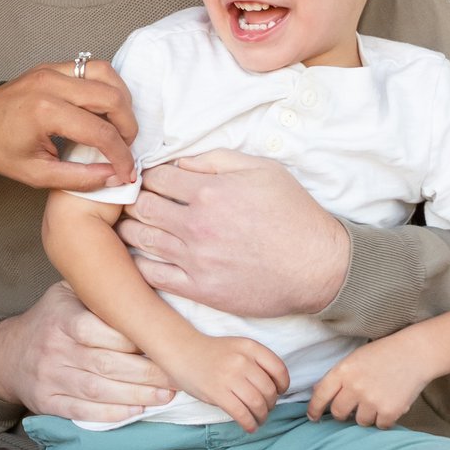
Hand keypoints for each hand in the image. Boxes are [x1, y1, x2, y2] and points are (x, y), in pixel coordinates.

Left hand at [0, 61, 135, 191]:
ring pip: (106, 73)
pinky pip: (91, 68)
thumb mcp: (38, 175)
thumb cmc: (1, 151)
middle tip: (126, 146)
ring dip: (121, 99)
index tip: (127, 171)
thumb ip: (80, 178)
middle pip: (111, 96)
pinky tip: (105, 109)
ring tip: (119, 125)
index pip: (100, 132)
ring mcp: (52, 70)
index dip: (121, 155)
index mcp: (44, 112)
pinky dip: (106, 86)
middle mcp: (51, 84)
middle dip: (127, 125)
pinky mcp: (53, 66)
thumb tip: (115, 176)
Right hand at [0, 282, 172, 426]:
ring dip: (137, 395)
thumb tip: (150, 285)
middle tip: (178, 375)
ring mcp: (49, 376)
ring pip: (98, 390)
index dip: (137, 339)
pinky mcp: (47, 402)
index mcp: (62, 316)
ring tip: (166, 395)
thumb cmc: (53, 318)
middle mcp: (54, 347)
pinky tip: (137, 411)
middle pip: (106, 363)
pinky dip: (111, 414)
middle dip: (147, 372)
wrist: (8, 353)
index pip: (103, 330)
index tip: (166, 343)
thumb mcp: (69, 293)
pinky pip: (81, 412)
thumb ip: (101, 291)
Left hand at [121, 151, 351, 315]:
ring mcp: (196, 259)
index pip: (156, 177)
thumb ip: (218, 160)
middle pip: (142, 206)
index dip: (148, 175)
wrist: (318, 266)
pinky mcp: (200, 289)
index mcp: (209, 192)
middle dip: (133, 200)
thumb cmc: (294, 214)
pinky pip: (153, 275)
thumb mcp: (263, 170)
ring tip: (131, 225)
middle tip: (133, 201)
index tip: (148, 180)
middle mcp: (196, 225)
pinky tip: (141, 256)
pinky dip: (140, 263)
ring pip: (141, 239)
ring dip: (130, 229)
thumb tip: (181, 161)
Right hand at [189, 335, 289, 430]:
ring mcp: (229, 377)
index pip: (279, 370)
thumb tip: (275, 388)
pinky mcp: (217, 392)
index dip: (283, 385)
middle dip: (271, 404)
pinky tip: (249, 427)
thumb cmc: (212, 353)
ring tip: (258, 419)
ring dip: (262, 416)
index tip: (279, 392)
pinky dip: (249, 423)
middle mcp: (242, 361)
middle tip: (265, 408)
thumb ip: (256, 361)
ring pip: (257, 404)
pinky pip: (241, 413)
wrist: (182, 351)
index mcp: (250, 347)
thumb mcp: (238, 347)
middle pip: (269, 390)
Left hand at [309, 337, 430, 429]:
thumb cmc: (383, 354)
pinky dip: (384, 419)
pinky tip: (389, 404)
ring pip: (360, 421)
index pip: (320, 395)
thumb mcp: (354, 358)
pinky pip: (379, 425)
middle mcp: (355, 387)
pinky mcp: (390, 411)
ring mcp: (373, 400)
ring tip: (377, 400)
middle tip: (352, 407)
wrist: (416, 353)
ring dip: (366, 415)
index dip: (314, 409)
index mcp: (343, 371)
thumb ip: (337, 376)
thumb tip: (316, 394)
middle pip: (338, 413)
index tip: (313, 417)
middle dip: (342, 413)